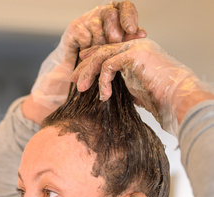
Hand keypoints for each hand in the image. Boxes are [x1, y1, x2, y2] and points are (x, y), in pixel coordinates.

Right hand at [27, 1, 145, 123]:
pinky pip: (83, 35)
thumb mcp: (120, 51)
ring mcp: (87, 20)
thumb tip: (142, 33)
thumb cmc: (104, 62)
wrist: (80, 74)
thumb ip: (129, 40)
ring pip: (96, 24)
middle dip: (113, 30)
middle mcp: (102, 14)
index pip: (125, 7)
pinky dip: (86, 45)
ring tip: (98, 54)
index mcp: (117, 16)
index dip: (128, 17)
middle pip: (110, 13)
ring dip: (99, 42)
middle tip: (114, 42)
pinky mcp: (74, 29)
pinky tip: (85, 53)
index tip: (131, 30)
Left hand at [71, 38, 213, 135]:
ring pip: (101, 56)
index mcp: (136, 51)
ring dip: (88, 73)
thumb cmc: (160, 98)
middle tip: (73, 80)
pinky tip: (104, 96)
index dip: (91, 60)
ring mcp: (135, 48)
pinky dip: (102, 81)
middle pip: (101, 51)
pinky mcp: (134, 54)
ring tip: (81, 89)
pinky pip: (108, 65)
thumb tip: (106, 92)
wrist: (177, 98)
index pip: (108, 51)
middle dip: (84, 66)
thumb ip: (121, 84)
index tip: (78, 74)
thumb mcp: (135, 89)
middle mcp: (136, 46)